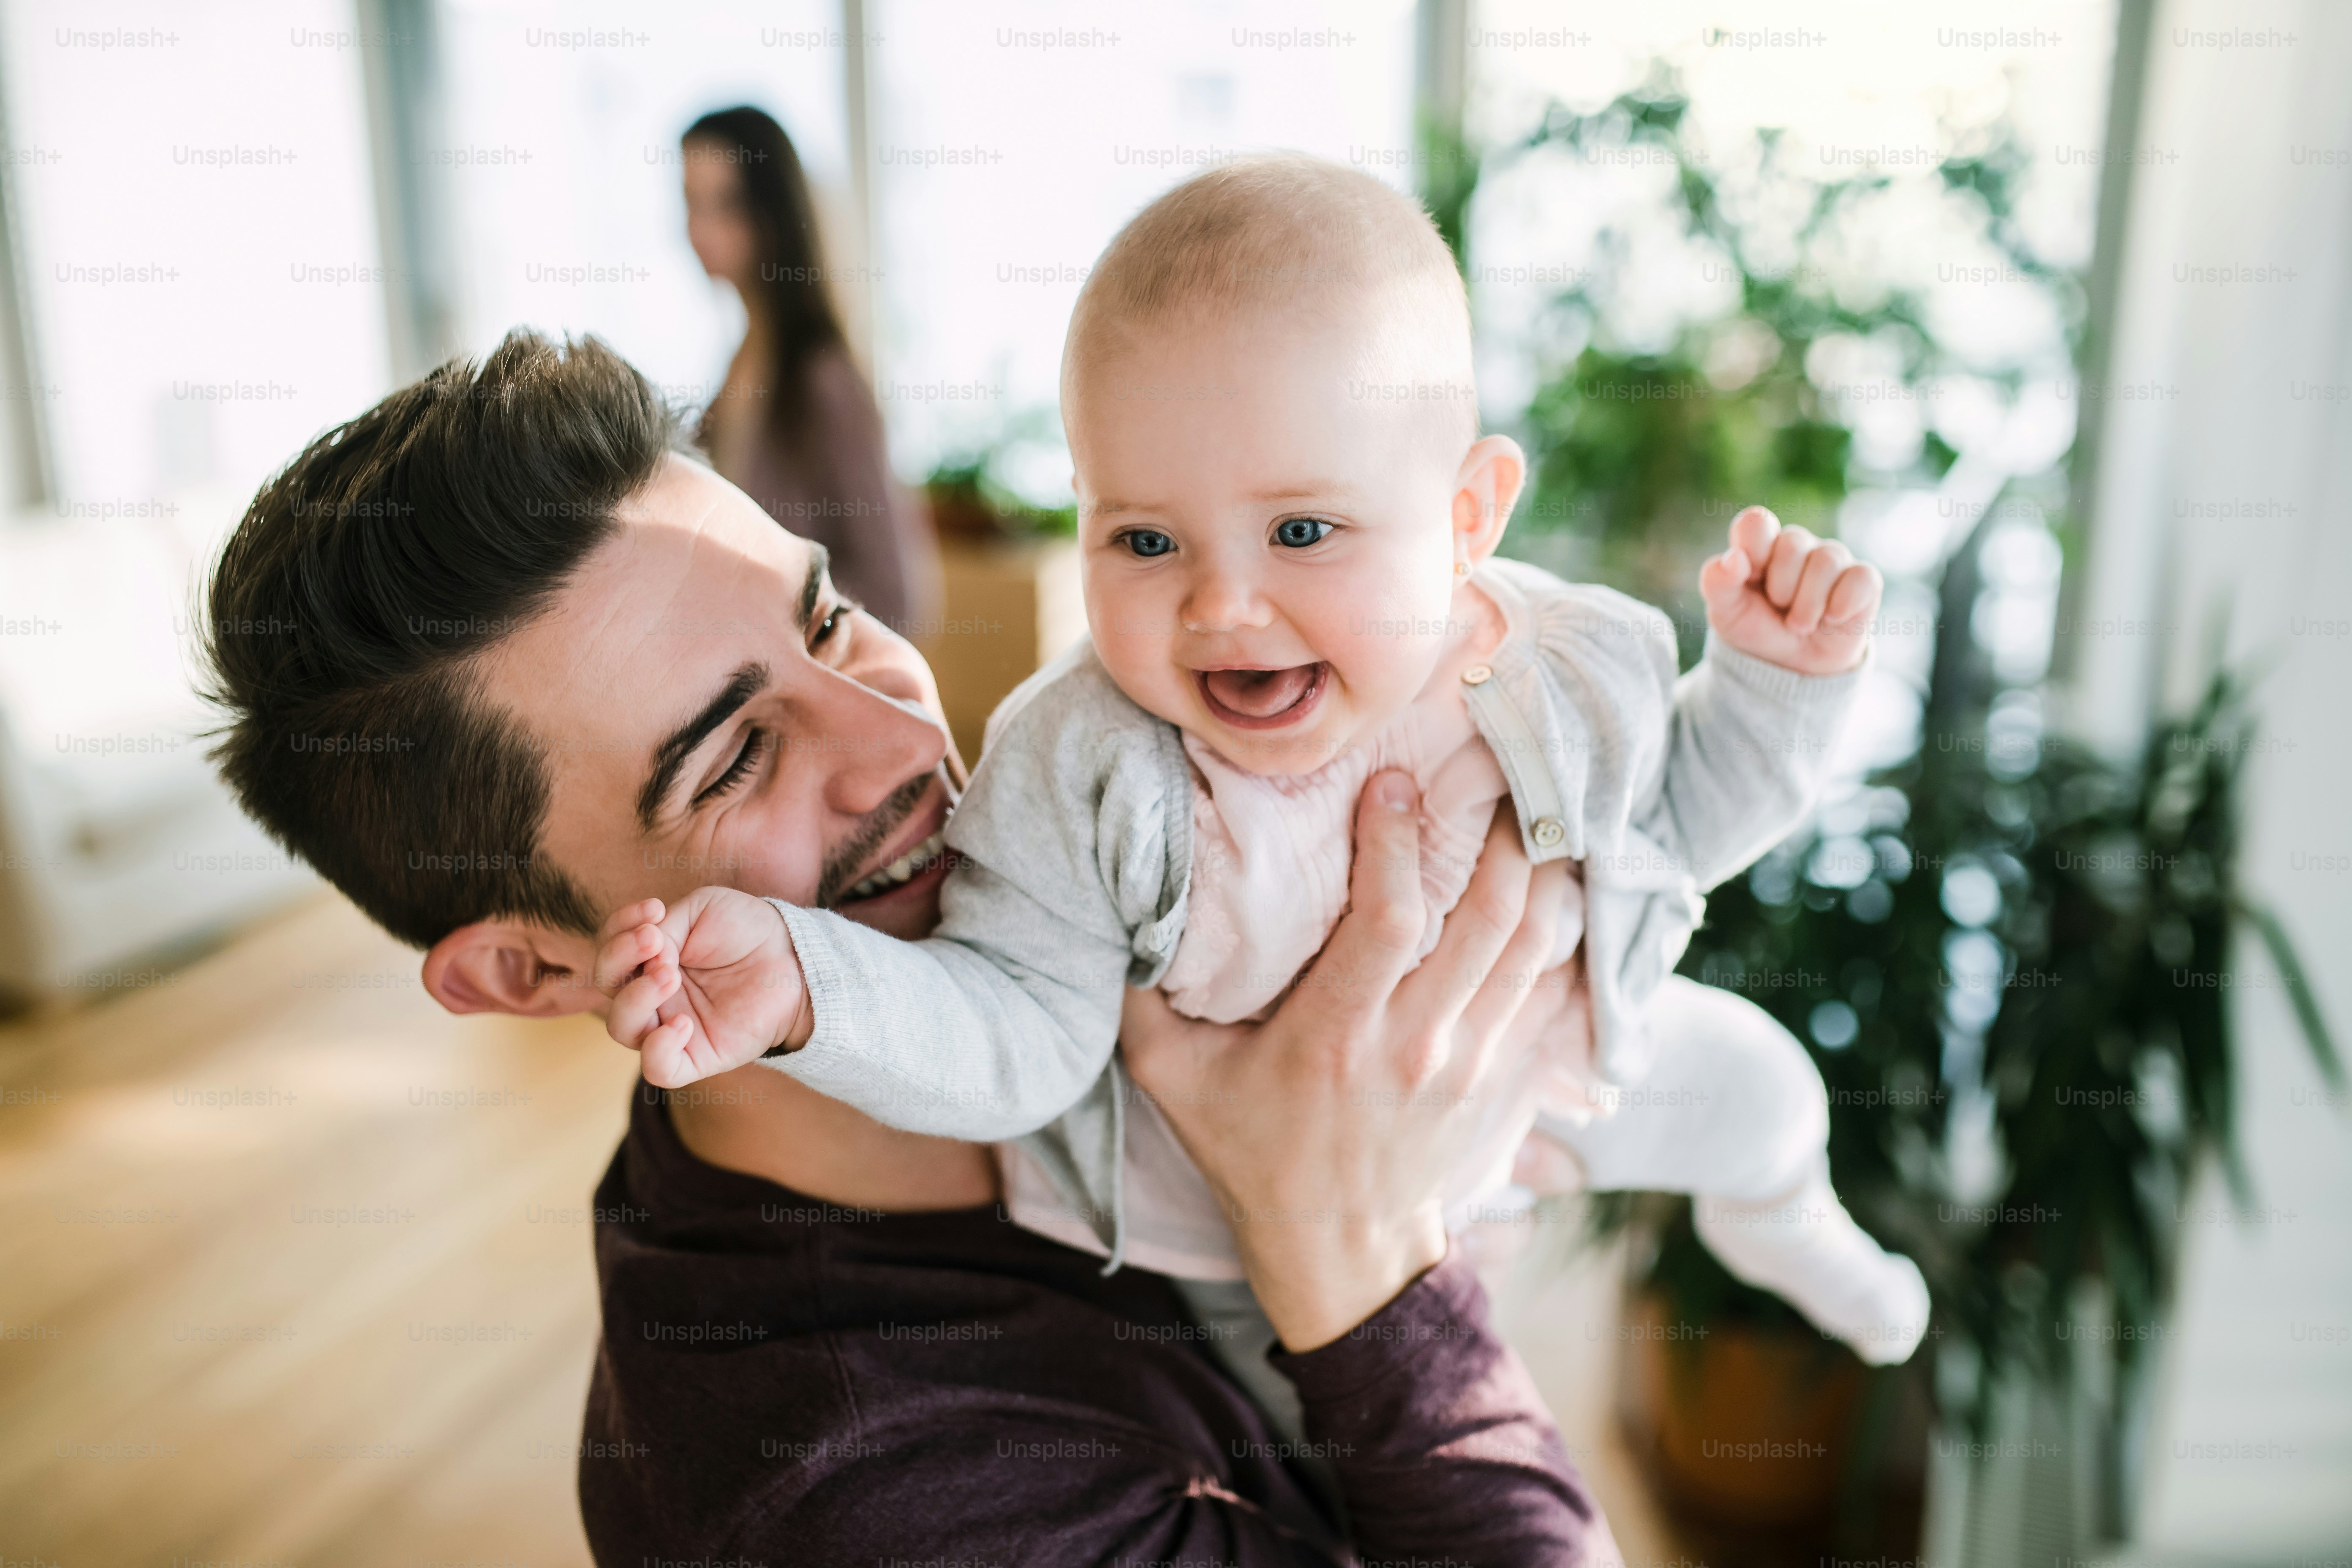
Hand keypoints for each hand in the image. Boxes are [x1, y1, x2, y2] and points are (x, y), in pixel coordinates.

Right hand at [594, 889, 813, 1088]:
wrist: (792, 954)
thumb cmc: (746, 930)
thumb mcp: (701, 910)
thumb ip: (664, 928)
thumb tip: (646, 960)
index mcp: (648, 960)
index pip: (608, 952)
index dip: (618, 929)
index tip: (655, 908)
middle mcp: (653, 995)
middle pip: (606, 988)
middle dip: (620, 957)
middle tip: (655, 939)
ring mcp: (672, 1026)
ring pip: (623, 1028)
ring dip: (637, 997)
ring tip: (670, 973)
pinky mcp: (698, 1055)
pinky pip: (659, 1070)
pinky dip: (659, 1049)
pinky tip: (683, 1023)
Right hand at [1121, 773, 1570, 1349]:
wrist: (1339, 1250)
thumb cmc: (1250, 1151)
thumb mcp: (1174, 1081)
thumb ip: (1143, 997)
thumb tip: (1121, 903)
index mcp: (1335, 1038)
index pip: (1388, 920)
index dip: (1396, 842)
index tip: (1393, 780)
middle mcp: (1417, 1047)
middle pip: (1486, 917)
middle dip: (1494, 832)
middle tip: (1490, 766)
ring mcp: (1472, 1063)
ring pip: (1533, 943)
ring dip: (1539, 869)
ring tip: (1531, 803)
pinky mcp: (1505, 1077)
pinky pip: (1554, 986)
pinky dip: (1562, 929)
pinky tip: (1556, 877)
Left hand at [1698, 505, 1881, 674]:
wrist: (1791, 666)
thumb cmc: (1757, 629)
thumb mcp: (1726, 613)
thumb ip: (1717, 582)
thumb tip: (1733, 558)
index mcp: (1760, 546)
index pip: (1757, 522)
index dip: (1753, 547)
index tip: (1750, 575)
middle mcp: (1798, 546)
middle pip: (1793, 543)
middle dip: (1781, 588)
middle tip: (1779, 610)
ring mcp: (1832, 559)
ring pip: (1826, 560)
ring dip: (1808, 605)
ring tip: (1799, 624)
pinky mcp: (1863, 580)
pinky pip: (1861, 577)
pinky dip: (1843, 604)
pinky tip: (1832, 619)